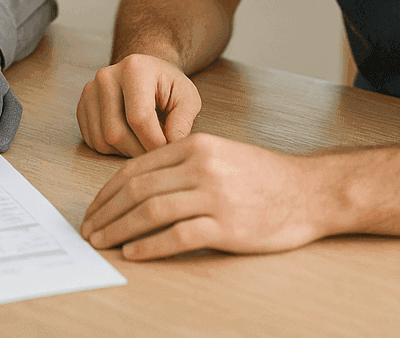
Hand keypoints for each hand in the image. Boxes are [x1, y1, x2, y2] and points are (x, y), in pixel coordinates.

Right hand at [77, 53, 200, 156]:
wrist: (146, 73)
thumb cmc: (168, 86)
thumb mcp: (187, 98)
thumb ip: (183, 122)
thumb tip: (172, 146)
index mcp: (133, 69)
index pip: (139, 118)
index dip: (155, 143)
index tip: (169, 151)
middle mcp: (106, 76)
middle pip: (116, 133)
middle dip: (139, 151)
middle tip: (156, 152)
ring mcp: (90, 91)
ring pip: (102, 141)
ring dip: (125, 152)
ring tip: (143, 143)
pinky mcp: (82, 105)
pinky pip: (93, 141)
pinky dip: (112, 149)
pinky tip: (129, 139)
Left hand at [80, 132, 325, 259]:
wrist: (310, 192)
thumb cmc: (262, 176)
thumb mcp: (219, 155)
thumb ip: (181, 165)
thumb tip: (137, 188)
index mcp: (194, 147)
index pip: (136, 169)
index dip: (107, 192)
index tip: (93, 210)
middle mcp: (201, 167)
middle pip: (137, 190)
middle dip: (106, 213)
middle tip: (89, 231)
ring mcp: (214, 196)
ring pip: (150, 212)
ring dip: (119, 230)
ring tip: (103, 243)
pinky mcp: (226, 226)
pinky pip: (177, 236)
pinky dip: (150, 246)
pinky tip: (134, 253)